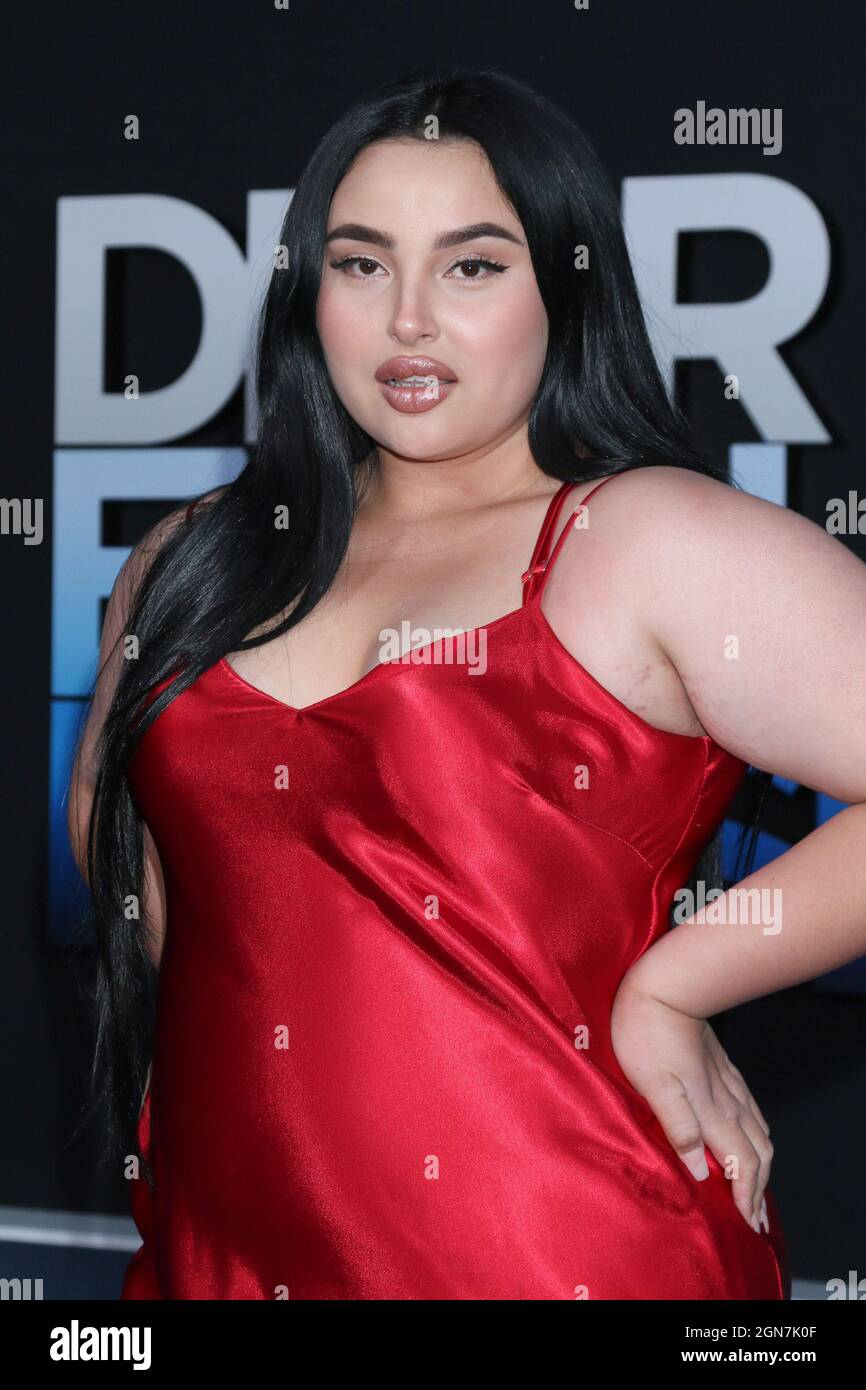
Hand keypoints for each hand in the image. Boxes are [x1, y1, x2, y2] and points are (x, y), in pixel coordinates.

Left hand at [610, 977, 771, 1234]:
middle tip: (754, 1218)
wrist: (666, 988)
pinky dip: (757, 1138)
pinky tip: (751, 1139)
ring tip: (755, 1188)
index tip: (747, 1224)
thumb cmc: (648, 1035)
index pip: (741, 1164)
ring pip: (759, 1133)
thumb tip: (700, 1170)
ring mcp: (730, 1085)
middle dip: (759, 1188)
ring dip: (761, 1165)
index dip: (746, 1197)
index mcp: (712, 1111)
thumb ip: (678, 1128)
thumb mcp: (654, 1085)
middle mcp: (729, 1101)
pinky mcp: (725, 1070)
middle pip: (758, 1154)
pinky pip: (753, 1113)